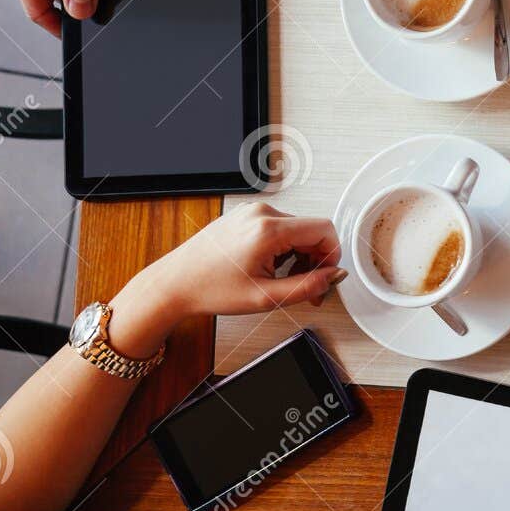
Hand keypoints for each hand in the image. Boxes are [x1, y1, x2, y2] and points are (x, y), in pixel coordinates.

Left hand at [110, 204, 343, 355]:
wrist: (175, 283)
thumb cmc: (210, 289)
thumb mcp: (266, 297)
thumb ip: (308, 286)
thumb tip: (334, 276)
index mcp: (268, 230)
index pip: (324, 229)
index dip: (332, 255)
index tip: (326, 276)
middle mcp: (261, 213)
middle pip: (311, 230)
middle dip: (315, 260)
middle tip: (307, 289)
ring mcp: (251, 212)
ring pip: (296, 230)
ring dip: (299, 256)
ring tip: (283, 280)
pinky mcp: (244, 217)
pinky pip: (278, 228)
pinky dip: (283, 249)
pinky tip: (270, 268)